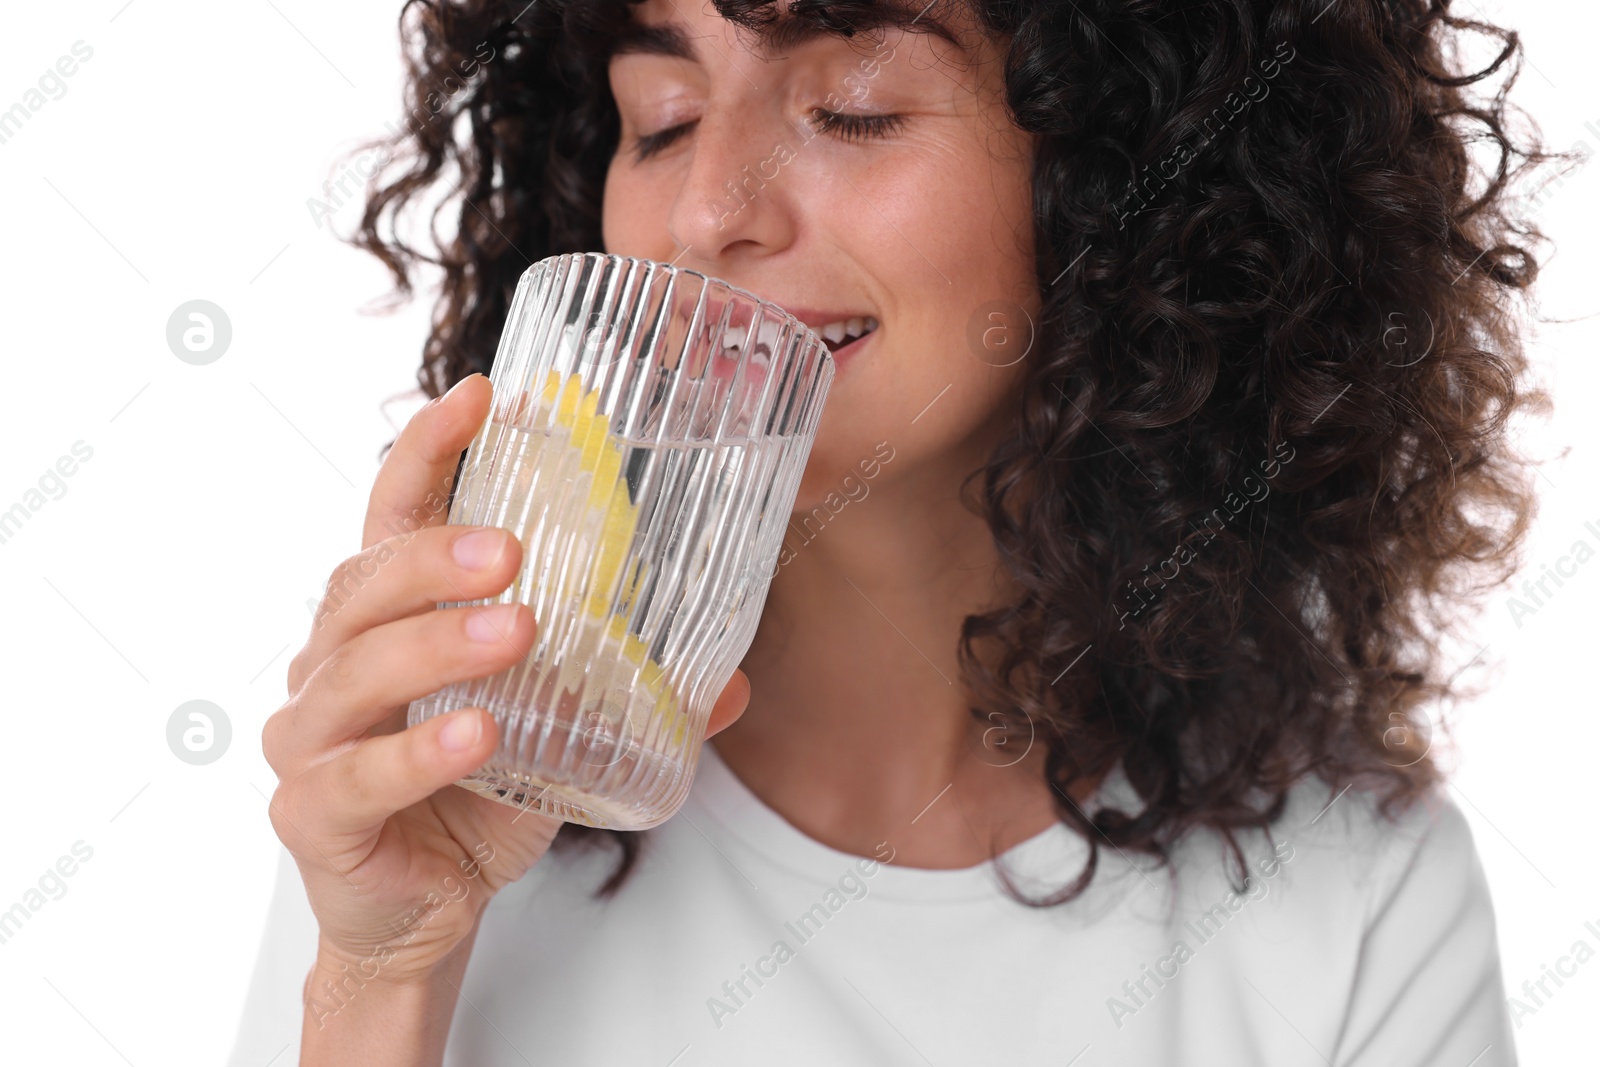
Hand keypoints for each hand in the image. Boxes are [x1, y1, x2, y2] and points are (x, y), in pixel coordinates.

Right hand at [261, 373, 750, 995]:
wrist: (424, 912)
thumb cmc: (478, 799)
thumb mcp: (560, 735)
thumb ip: (627, 698)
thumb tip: (731, 678)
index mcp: (386, 619)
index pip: (393, 516)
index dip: (428, 451)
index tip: (481, 397)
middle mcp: (332, 662)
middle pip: (366, 583)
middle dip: (436, 557)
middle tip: (511, 550)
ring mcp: (311, 737)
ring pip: (357, 669)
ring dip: (438, 645)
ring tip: (518, 633)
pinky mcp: (312, 812)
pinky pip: (361, 774)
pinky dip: (421, 752)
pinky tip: (478, 735)